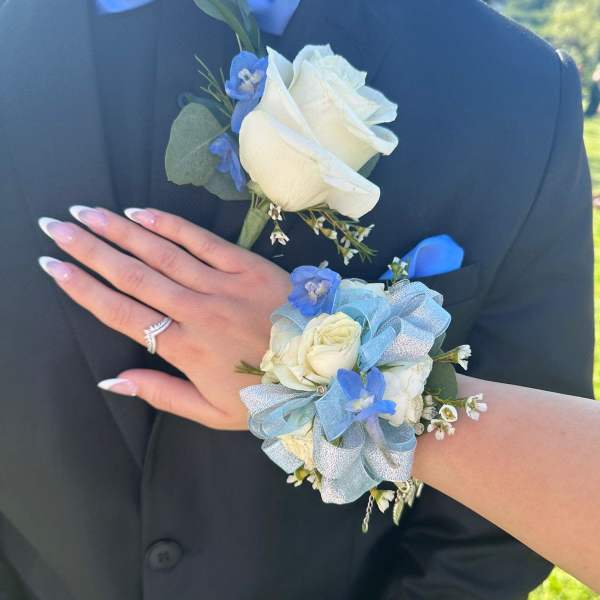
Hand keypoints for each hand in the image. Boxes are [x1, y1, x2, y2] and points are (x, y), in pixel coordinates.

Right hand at [38, 207, 289, 429]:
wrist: (327, 368)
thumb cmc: (268, 394)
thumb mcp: (213, 412)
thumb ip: (160, 394)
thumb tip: (111, 380)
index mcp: (186, 348)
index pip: (121, 313)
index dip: (83, 289)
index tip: (53, 266)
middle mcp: (197, 310)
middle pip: (132, 274)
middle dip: (89, 249)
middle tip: (55, 226)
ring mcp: (223, 284)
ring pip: (161, 252)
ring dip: (119, 231)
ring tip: (87, 213)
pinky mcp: (248, 266)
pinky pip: (202, 241)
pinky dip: (170, 225)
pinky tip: (142, 213)